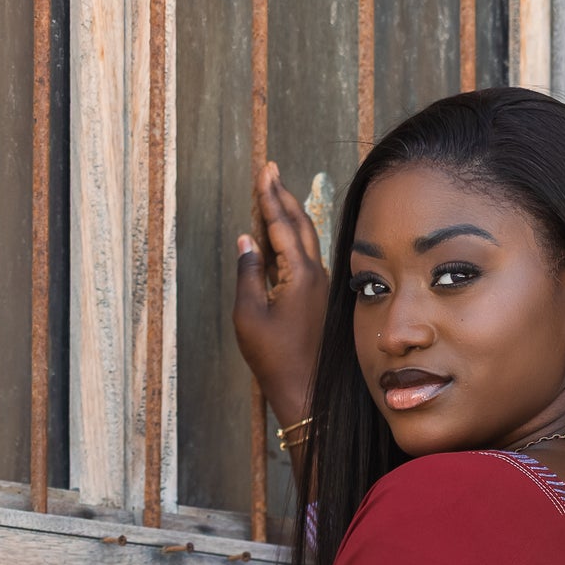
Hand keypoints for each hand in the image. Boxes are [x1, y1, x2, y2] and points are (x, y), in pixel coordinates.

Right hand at [234, 161, 328, 431]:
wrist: (306, 394)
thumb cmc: (275, 359)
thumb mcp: (249, 315)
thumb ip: (248, 273)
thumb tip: (246, 240)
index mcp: (299, 274)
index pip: (282, 224)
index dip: (270, 195)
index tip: (265, 170)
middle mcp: (315, 275)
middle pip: (300, 225)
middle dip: (283, 197)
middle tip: (271, 172)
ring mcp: (318, 288)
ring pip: (304, 241)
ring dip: (288, 216)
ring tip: (274, 195)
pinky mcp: (316, 300)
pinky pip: (303, 259)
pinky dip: (290, 240)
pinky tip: (280, 237)